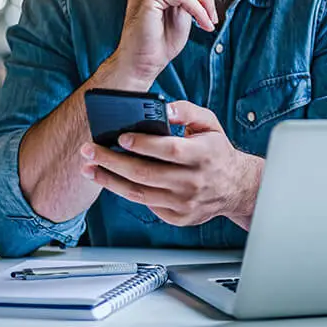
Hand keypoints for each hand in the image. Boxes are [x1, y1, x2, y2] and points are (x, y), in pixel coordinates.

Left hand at [79, 101, 262, 227]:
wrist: (236, 187)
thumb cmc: (216, 151)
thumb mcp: (210, 124)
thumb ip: (187, 111)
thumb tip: (164, 109)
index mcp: (204, 155)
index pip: (170, 150)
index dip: (143, 144)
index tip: (120, 137)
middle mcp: (195, 182)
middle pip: (146, 173)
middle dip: (112, 161)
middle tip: (90, 150)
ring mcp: (185, 203)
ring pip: (139, 193)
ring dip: (109, 180)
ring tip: (90, 168)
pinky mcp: (178, 217)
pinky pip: (146, 204)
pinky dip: (126, 191)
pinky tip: (112, 180)